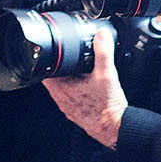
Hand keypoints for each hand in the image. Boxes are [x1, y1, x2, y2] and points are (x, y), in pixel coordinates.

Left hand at [42, 29, 127, 147]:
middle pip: (53, 77)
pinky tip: (89, 86)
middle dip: (61, 66)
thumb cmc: (107, 107)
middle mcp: (61, 98)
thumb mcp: (107, 74)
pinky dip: (76, 88)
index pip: (45, 70)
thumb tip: (101, 34)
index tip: (55, 50)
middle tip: (72, 57)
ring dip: (68, 78)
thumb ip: (103, 52)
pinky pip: (71, 96)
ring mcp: (67, 106)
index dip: (49, 58)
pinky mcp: (76, 111)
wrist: (115, 127)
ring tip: (82, 70)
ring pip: (62, 87)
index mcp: (62, 88)